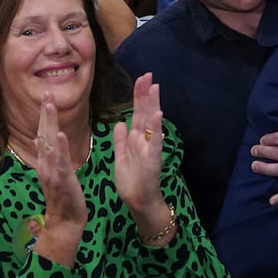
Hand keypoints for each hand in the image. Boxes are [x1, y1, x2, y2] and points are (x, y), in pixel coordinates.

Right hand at [25, 95, 87, 266]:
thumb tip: (37, 138)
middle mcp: (45, 163)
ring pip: (49, 143)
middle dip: (45, 113)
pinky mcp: (62, 179)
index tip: (46, 96)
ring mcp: (52, 170)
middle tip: (46, 93)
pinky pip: (60, 161)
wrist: (65, 219)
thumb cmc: (62, 195)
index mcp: (45, 160)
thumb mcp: (52, 171)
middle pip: (44, 133)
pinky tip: (59, 134)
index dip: (44, 115)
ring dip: (49, 124)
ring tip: (50, 106)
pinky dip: (59, 147)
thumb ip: (45, 154)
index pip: (43, 133)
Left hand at [110, 73, 164, 213]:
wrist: (138, 202)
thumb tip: (119, 122)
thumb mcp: (121, 158)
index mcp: (135, 139)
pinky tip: (158, 116)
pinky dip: (156, 129)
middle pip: (145, 113)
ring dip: (153, 105)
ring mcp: (149, 148)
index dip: (138, 96)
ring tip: (154, 88)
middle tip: (148, 75)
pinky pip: (154, 142)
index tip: (140, 78)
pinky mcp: (152, 159)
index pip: (137, 113)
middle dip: (146, 94)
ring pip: (151, 123)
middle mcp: (144, 140)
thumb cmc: (131, 182)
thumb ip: (120, 141)